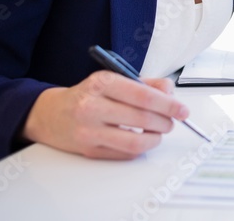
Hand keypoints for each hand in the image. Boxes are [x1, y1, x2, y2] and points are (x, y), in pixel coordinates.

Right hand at [21, 71, 189, 158]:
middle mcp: (92, 106)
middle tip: (172, 122)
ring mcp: (89, 131)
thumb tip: (171, 94)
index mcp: (102, 83)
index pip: (144, 96)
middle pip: (142, 119)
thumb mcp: (114, 79)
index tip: (182, 110)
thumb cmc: (88, 95)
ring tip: (158, 133)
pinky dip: (140, 149)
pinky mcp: (89, 150)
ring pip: (135, 142)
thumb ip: (145, 84)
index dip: (169, 104)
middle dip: (165, 122)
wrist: (51, 114)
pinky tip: (141, 140)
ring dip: (155, 139)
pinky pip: (124, 154)